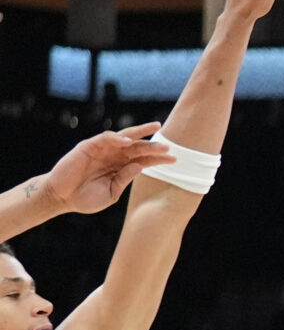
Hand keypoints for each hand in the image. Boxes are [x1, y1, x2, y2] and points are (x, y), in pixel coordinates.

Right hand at [39, 125, 173, 213]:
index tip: (175, 159)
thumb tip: (140, 167)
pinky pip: (105, 139)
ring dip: (139, 134)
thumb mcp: (111, 193)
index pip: (144, 160)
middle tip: (169, 146)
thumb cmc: (86, 198)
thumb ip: (124, 180)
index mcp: (121, 168)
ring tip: (155, 131)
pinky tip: (128, 141)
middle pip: (138, 147)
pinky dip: (116, 138)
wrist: (62, 198)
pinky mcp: (88, 147)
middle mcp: (114, 156)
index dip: (158, 159)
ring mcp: (102, 150)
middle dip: (153, 146)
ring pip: (124, 138)